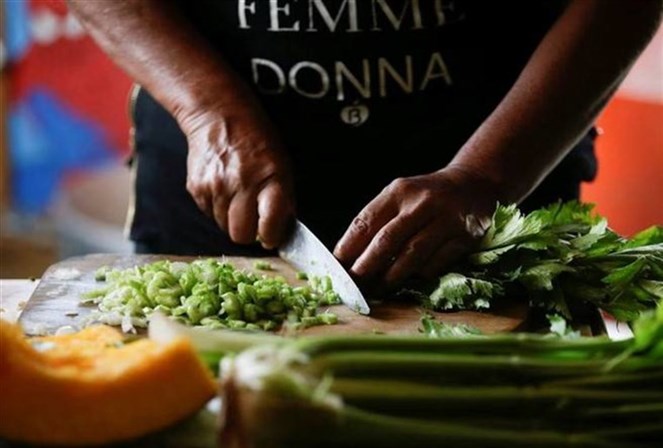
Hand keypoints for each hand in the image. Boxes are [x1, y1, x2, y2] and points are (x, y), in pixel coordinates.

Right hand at [182, 106, 294, 248]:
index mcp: (270, 179)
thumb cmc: (256, 140)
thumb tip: (282, 229)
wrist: (219, 116)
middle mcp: (241, 185)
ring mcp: (216, 188)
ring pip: (223, 227)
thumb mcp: (282, 164)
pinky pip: (209, 214)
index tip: (272, 236)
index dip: (272, 236)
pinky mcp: (196, 189)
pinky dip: (217, 208)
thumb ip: (284, 198)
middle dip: (248, 233)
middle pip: (241, 235)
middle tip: (253, 221)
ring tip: (238, 197)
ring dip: (232, 219)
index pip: (269, 225)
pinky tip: (224, 189)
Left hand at [334, 166, 500, 290]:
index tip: (336, 267)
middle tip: (352, 286)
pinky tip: (408, 280)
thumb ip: (378, 221)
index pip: (366, 221)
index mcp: (399, 191)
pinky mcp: (464, 238)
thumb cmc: (426, 197)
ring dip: (390, 278)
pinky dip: (419, 275)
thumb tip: (348, 257)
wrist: (475, 185)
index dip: (348, 247)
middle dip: (366, 267)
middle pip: (387, 241)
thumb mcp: (400, 197)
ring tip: (375, 290)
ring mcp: (446, 220)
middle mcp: (422, 203)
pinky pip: (435, 264)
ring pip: (412, 256)